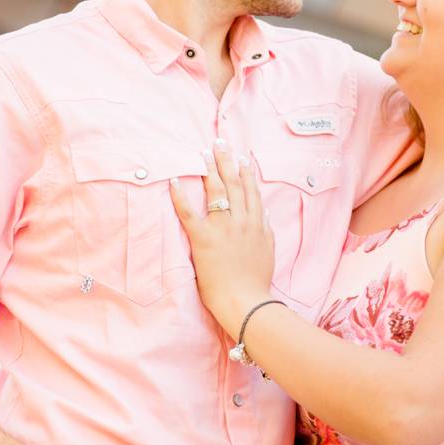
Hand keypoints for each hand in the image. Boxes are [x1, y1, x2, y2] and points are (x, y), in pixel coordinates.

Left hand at [171, 141, 272, 331]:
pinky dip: (180, 195)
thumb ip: (267, 228)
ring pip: (215, 191)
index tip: (240, 156)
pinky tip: (174, 180)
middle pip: (233, 183)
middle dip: (226, 160)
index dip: (244, 171)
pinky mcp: (203, 239)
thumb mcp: (268, 250)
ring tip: (201, 153)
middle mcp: (241, 220)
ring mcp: (222, 228)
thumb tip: (266, 212)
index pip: (250, 190)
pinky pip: (189, 213)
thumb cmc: (256, 280)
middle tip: (219, 143)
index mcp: (256, 223)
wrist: (246, 301)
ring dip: (208, 169)